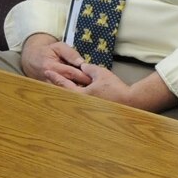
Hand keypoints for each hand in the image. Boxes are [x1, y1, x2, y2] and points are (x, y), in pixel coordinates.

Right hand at [19, 33, 90, 87]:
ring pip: (66, 92)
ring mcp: (48, 86)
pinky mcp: (49, 91)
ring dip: (79, 92)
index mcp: (51, 66)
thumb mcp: (58, 46)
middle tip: (96, 88)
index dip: (83, 76)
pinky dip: (73, 94)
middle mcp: (48, 78)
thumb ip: (70, 53)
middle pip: (69, 85)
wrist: (32, 59)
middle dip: (83, 87)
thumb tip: (82, 62)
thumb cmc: (47, 51)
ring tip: (91, 92)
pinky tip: (83, 94)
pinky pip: (63, 94)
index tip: (95, 78)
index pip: (70, 73)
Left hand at [56, 62, 177, 112]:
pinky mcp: (94, 110)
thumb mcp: (100, 73)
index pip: (64, 85)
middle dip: (57, 86)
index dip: (55, 77)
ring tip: (60, 84)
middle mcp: (82, 104)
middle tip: (49, 79)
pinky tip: (78, 91)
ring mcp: (87, 109)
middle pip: (65, 94)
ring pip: (73, 99)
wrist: (130, 101)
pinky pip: (82, 102)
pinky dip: (78, 95)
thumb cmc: (115, 87)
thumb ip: (89, 69)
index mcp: (81, 95)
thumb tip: (81, 66)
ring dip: (67, 91)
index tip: (47, 72)